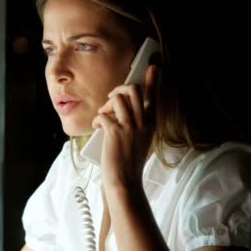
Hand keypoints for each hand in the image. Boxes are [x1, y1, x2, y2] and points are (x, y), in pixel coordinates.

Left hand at [92, 64, 157, 190]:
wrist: (125, 182)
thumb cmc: (129, 164)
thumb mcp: (140, 142)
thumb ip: (136, 126)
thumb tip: (121, 113)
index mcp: (150, 124)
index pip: (153, 98)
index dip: (153, 81)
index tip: (154, 67)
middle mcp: (142, 123)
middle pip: (133, 90)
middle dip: (119, 88)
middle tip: (112, 99)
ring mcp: (129, 127)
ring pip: (118, 98)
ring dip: (107, 104)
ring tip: (103, 116)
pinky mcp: (115, 133)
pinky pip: (103, 114)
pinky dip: (97, 119)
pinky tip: (97, 127)